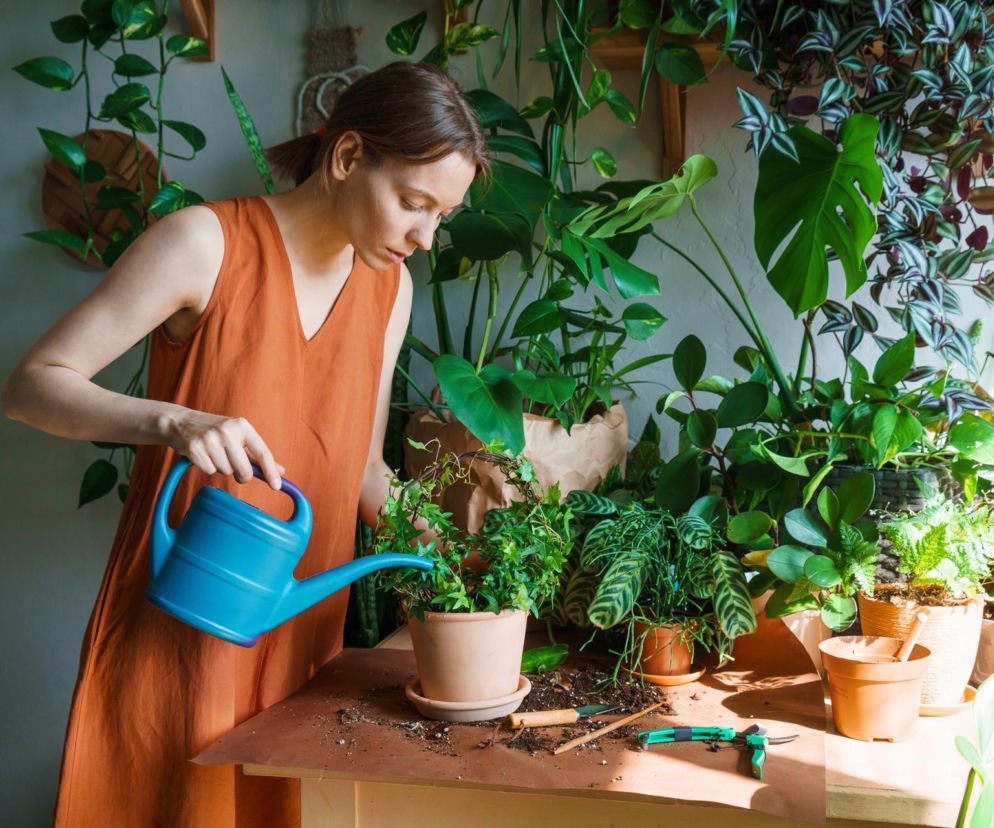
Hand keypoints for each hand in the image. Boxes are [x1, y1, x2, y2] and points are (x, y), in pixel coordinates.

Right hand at [162, 409, 283, 488]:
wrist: (180, 422)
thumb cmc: (216, 432)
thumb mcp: (238, 437)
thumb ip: (258, 455)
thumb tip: (281, 471)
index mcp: (242, 426)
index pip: (263, 452)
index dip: (271, 471)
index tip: (277, 486)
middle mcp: (227, 431)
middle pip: (244, 470)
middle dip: (242, 475)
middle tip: (235, 468)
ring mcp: (210, 439)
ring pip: (226, 472)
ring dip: (222, 468)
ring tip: (214, 454)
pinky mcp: (194, 448)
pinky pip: (209, 471)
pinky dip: (207, 467)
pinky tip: (203, 455)